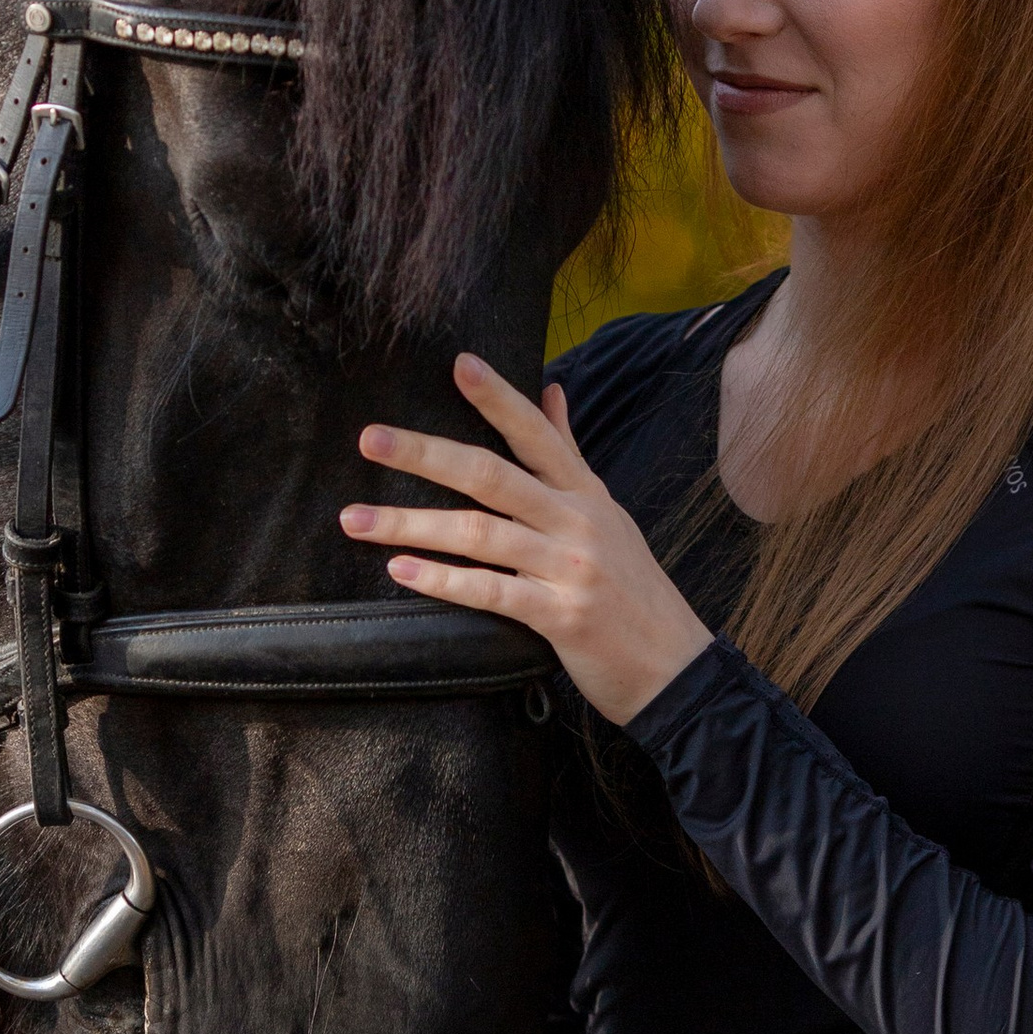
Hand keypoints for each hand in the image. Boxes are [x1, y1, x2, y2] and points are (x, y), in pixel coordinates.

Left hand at [342, 354, 713, 728]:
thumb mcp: (607, 514)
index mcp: (585, 494)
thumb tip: (551, 389)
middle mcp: (577, 522)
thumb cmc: (632, 591)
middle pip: (492, 476)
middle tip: (370, 440)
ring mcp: (570, 569)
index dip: (499, 398)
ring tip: (355, 520)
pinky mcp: (561, 617)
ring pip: (479, 534)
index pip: (537, 434)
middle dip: (425, 455)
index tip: (459, 365)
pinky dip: (443, 581)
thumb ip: (568, 454)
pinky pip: (492, 592)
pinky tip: (401, 571)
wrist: (676, 668)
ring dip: (411, 524)